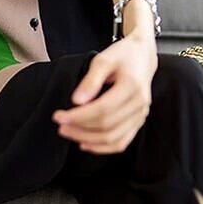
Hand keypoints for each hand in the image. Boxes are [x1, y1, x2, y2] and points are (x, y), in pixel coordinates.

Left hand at [52, 34, 157, 153]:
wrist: (142, 57)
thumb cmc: (123, 56)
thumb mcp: (103, 60)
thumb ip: (90, 80)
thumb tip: (77, 101)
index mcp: (132, 87)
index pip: (102, 109)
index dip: (79, 116)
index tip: (59, 116)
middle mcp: (139, 104)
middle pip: (107, 126)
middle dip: (80, 128)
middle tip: (60, 125)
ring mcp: (140, 115)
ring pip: (113, 138)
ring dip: (88, 140)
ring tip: (69, 133)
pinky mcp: (138, 121)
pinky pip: (122, 142)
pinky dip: (103, 147)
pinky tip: (86, 144)